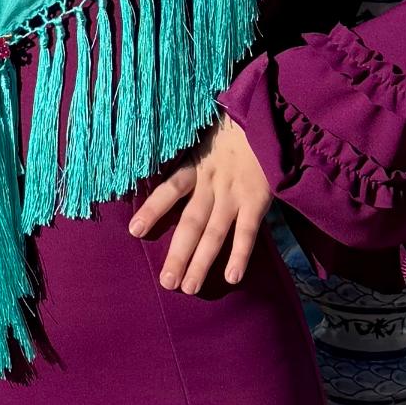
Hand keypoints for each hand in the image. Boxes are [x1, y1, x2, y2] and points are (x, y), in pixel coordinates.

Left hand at [127, 114, 274, 295]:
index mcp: (197, 166)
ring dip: (201, 262)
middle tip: (166, 282)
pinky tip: (231, 277)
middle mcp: (213, 183)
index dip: (153, 209)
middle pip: (191, 222)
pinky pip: (248, 231)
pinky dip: (240, 254)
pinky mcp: (258, 199)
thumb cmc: (236, 130)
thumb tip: (168, 171)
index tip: (134, 231)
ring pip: (215, 233)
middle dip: (178, 254)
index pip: (169, 189)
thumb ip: (193, 159)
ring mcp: (235, 193)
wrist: (271, 115)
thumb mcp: (207, 137)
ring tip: (188, 288)